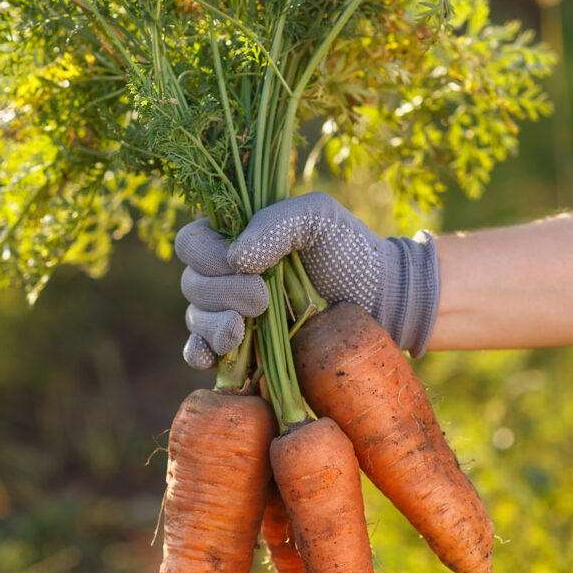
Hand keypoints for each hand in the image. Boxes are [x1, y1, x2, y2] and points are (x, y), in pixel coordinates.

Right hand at [175, 192, 438, 367]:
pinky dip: (200, 354)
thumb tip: (236, 258)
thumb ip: (276, 222)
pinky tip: (213, 356)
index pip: (191, 243)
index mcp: (234, 237)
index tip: (242, 264)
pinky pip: (202, 353)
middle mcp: (226, 275)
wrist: (381, 300)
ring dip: (214, 325)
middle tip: (263, 298)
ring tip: (243, 329)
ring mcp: (231, 314)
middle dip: (222, 293)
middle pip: (192, 285)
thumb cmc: (348, 250)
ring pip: (196, 319)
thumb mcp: (317, 217)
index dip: (206, 256)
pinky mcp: (243, 350)